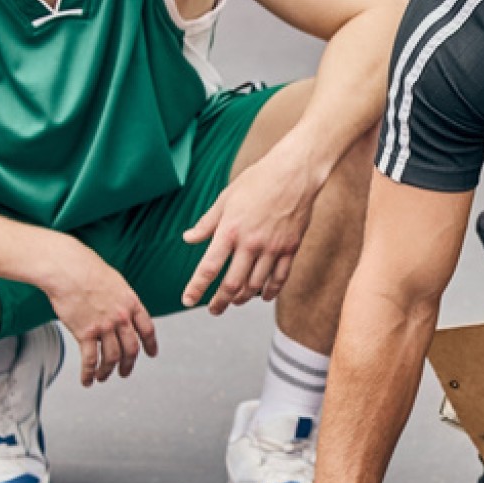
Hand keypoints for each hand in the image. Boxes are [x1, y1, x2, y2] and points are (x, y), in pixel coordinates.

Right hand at [40, 238, 158, 386]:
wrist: (67, 268)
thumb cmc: (86, 268)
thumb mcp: (114, 280)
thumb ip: (120, 298)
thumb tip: (120, 306)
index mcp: (131, 303)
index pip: (147, 329)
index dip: (151, 344)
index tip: (151, 354)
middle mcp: (121, 317)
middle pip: (131, 349)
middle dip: (129, 364)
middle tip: (125, 372)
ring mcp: (104, 326)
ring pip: (112, 358)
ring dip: (108, 371)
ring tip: (103, 377)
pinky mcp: (85, 333)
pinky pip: (90, 360)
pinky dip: (89, 373)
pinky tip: (87, 380)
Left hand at [180, 148, 320, 313]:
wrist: (294, 172)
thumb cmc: (258, 180)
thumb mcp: (226, 198)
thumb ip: (207, 222)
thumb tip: (188, 238)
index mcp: (230, 230)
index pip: (208, 267)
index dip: (196, 288)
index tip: (188, 301)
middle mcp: (251, 243)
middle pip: (232, 285)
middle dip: (220, 302)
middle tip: (213, 310)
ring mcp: (273, 248)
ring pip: (255, 285)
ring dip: (243, 298)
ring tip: (235, 301)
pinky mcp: (291, 248)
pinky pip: (279, 278)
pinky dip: (269, 292)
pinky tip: (262, 296)